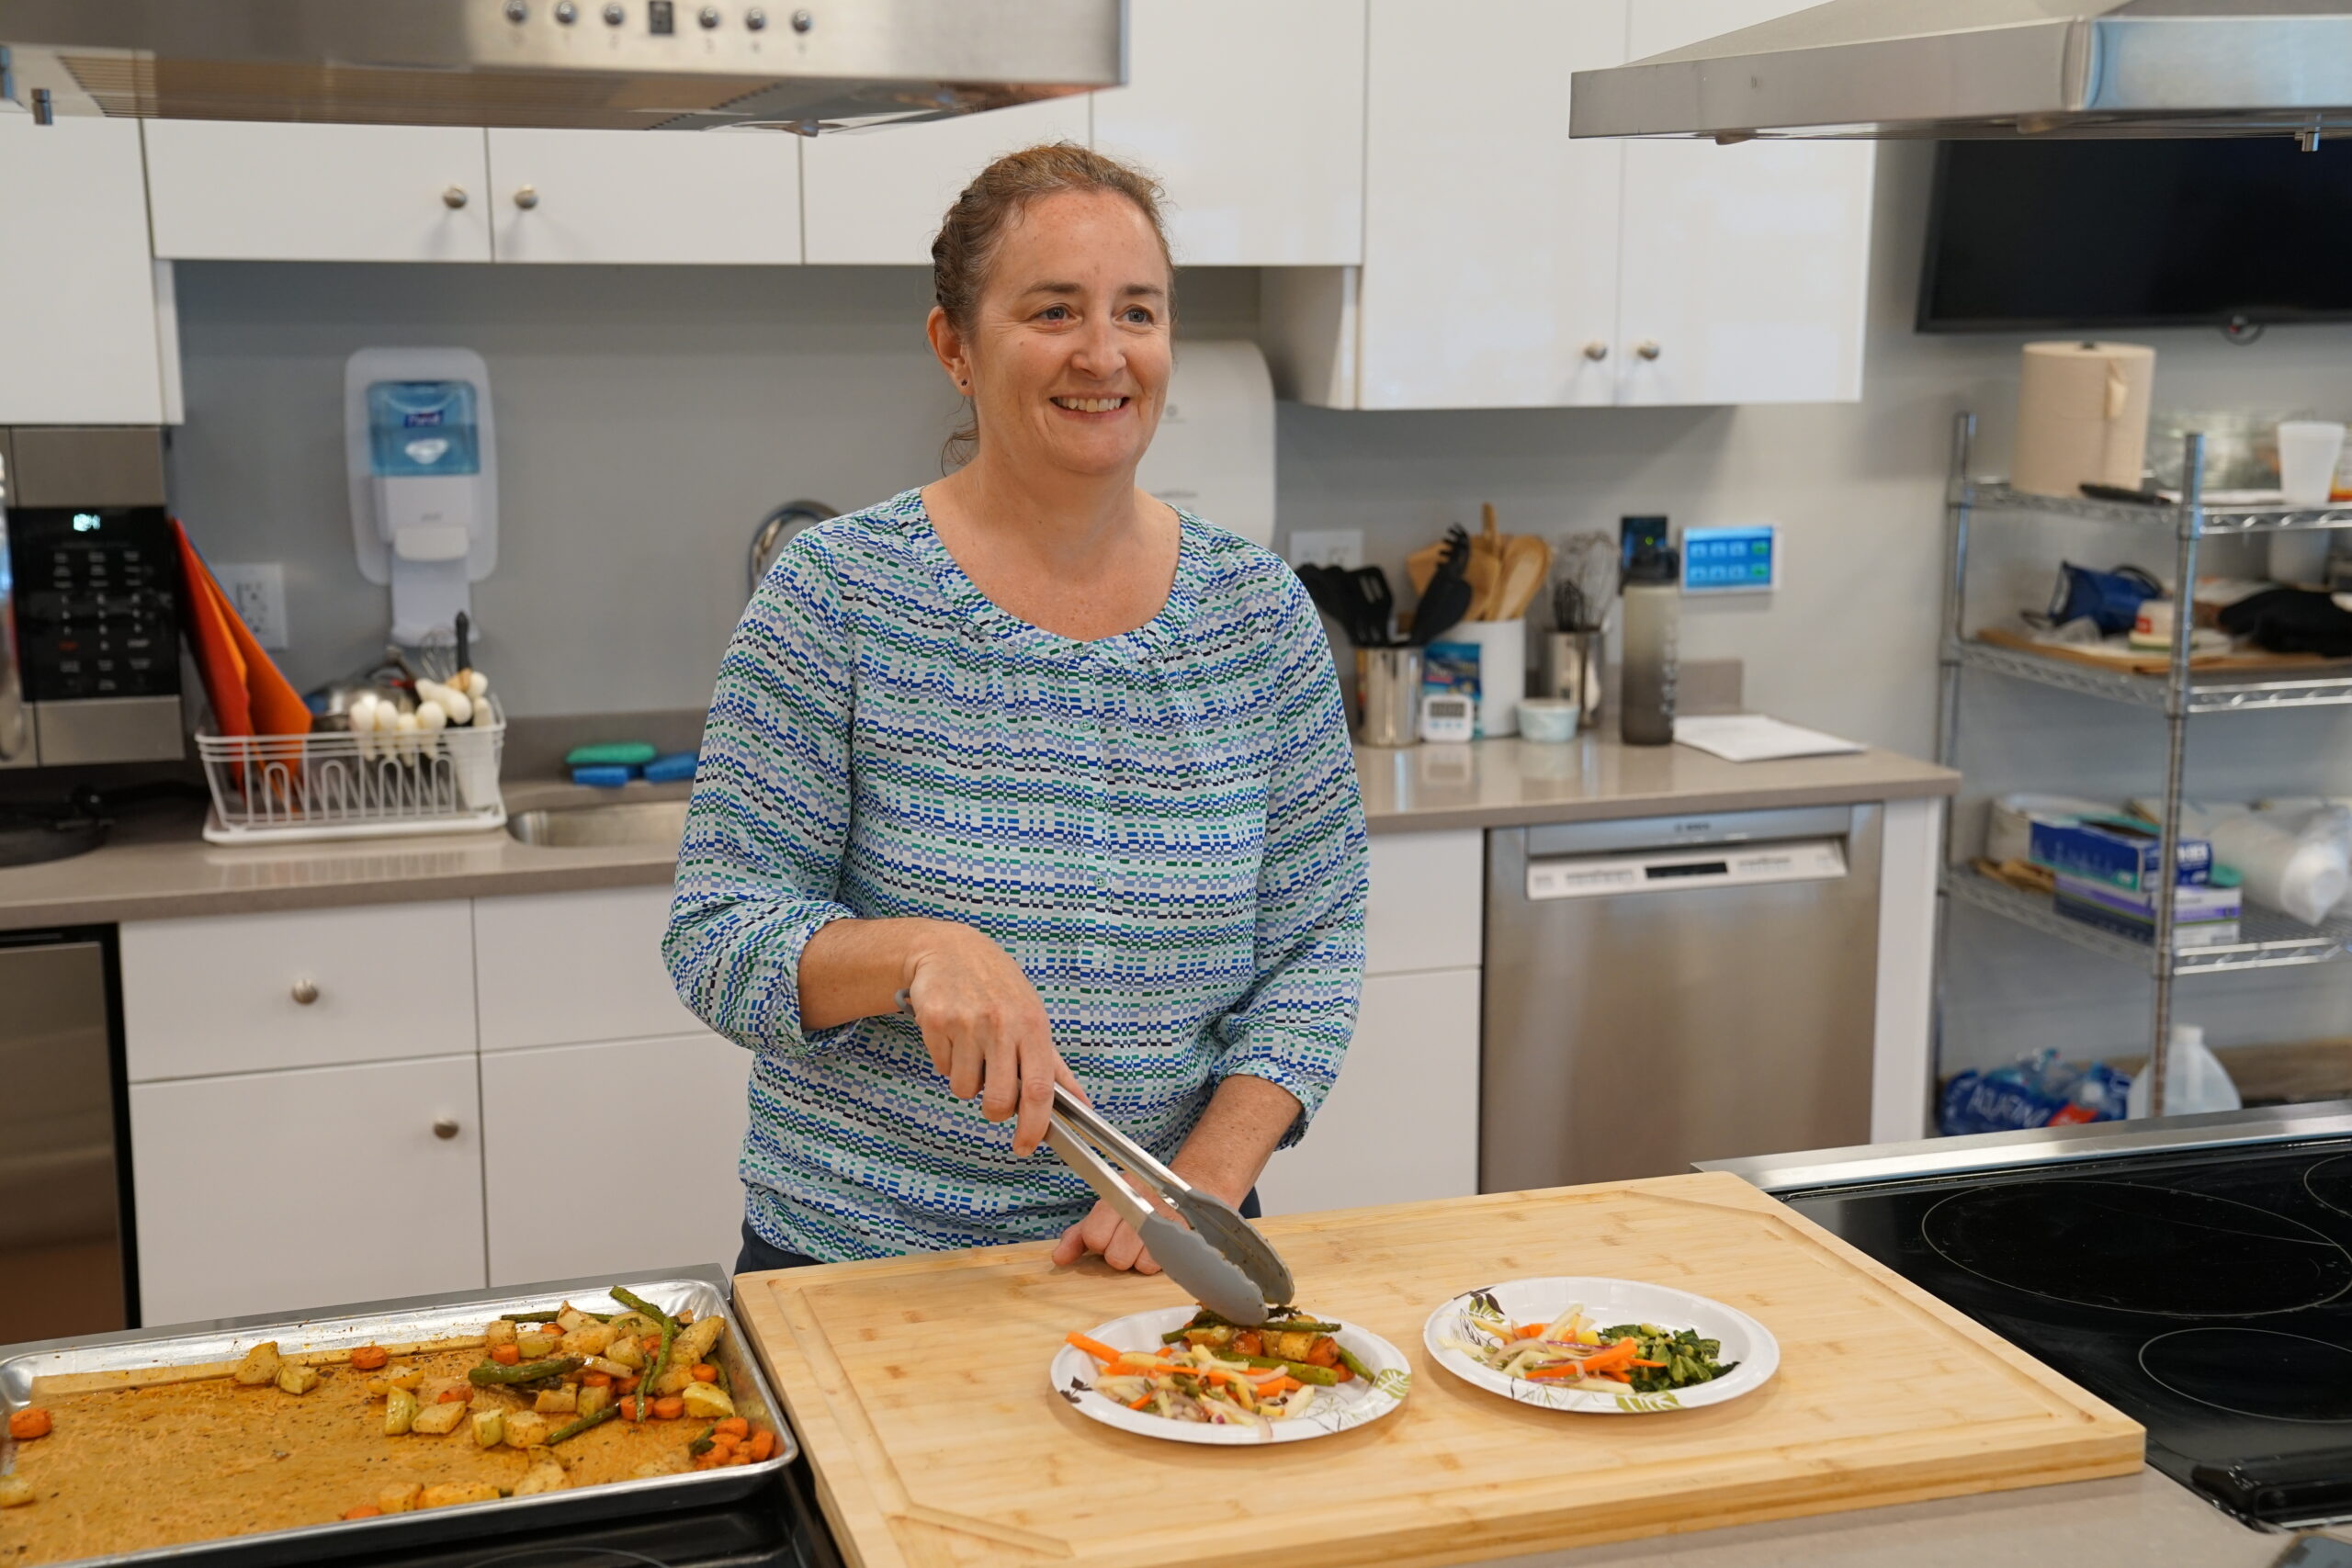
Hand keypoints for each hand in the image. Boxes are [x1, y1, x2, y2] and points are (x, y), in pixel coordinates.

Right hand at [902, 922, 1079, 1156]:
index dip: (1035, 1126)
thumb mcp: (1033, 1017)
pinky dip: (948, 1061)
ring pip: (966, 1088)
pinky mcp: (935, 1021)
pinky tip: (954, 1036)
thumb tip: (1082, 1105)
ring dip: (968, 1081)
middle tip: (993, 1097)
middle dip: (995, 1110)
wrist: (950, 950)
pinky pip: (942, 1067)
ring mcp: (967, 1023)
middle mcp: (1002, 1024)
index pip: (1040, 1089)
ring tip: (973, 1051)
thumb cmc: (998, 986)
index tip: (1026, 1146)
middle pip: (1000, 1099)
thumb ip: (1055, 1067)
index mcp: (1033, 1025)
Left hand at [1050, 1077, 1296, 1276]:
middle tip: (1131, 1239)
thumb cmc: (1150, 1198)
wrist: (1200, 1184)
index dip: (1098, 1241)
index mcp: (1116, 1195)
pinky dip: (1159, 1261)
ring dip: (1140, 1258)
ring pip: (1134, 1264)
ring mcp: (1163, 1224)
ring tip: (1149, 1242)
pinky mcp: (1183, 1239)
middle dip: (1119, 1253)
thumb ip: (1081, 1234)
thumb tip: (1058, 1258)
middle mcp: (1139, 1207)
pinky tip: (1164, 1246)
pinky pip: (1157, 1266)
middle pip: (1113, 1256)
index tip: (1108, 1235)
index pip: (1093, 1236)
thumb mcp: (1111, 1206)